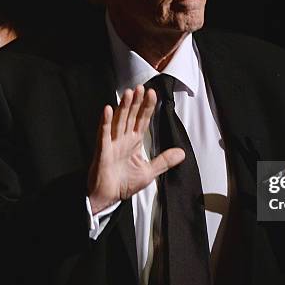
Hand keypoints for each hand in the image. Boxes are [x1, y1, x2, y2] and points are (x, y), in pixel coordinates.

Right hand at [87, 85, 184, 213]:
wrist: (107, 197)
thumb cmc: (124, 184)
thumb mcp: (149, 172)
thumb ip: (164, 161)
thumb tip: (181, 153)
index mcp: (133, 142)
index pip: (142, 120)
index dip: (147, 107)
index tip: (153, 94)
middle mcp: (123, 139)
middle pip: (130, 116)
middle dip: (136, 102)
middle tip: (141, 87)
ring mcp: (112, 143)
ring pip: (118, 120)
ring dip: (123, 107)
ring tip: (129, 93)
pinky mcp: (102, 150)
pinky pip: (104, 133)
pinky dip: (105, 121)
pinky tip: (108, 109)